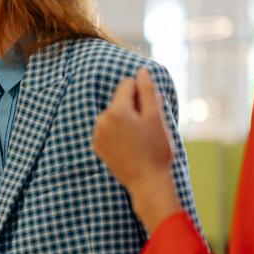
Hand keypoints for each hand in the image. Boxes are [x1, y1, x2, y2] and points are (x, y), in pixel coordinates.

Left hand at [93, 68, 181, 231]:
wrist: (147, 181)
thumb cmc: (155, 149)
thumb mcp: (156, 117)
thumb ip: (147, 91)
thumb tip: (141, 72)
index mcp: (116, 110)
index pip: (126, 84)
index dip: (141, 93)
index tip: (150, 109)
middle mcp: (101, 120)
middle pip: (118, 100)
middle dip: (133, 107)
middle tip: (147, 128)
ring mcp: (97, 134)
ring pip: (113, 116)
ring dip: (126, 120)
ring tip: (139, 139)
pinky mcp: (97, 147)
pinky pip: (108, 130)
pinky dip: (118, 133)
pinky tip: (130, 146)